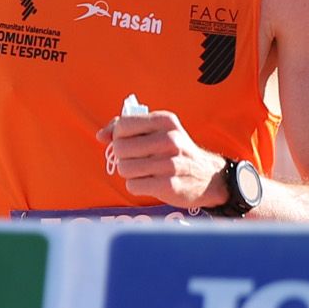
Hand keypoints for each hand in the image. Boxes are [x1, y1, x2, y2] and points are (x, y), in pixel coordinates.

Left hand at [96, 108, 226, 207]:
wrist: (207, 177)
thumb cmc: (174, 151)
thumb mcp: (157, 130)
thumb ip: (126, 127)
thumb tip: (101, 136)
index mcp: (165, 121)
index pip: (123, 125)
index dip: (119, 136)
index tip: (128, 142)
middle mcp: (170, 139)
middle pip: (120, 148)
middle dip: (123, 157)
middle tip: (137, 160)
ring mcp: (170, 163)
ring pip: (124, 168)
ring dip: (130, 173)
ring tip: (144, 172)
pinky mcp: (169, 185)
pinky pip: (133, 186)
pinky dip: (137, 186)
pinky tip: (150, 183)